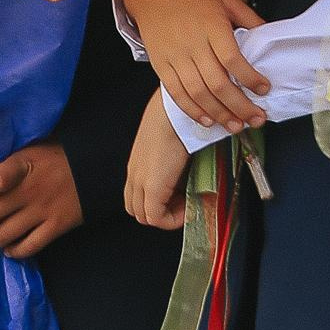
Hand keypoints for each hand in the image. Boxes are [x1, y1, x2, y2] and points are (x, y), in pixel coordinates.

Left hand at [0, 143, 83, 258]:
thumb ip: (5, 167)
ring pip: (5, 234)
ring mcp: (42, 211)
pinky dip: (15, 251)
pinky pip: (30, 246)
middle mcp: (28, 191)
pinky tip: (9, 250)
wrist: (95, 169)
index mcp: (19, 167)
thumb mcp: (28, 152)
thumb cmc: (56, 158)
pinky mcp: (56, 226)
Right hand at [123, 0, 270, 131]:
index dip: (250, 78)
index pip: (233, 60)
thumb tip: (270, 37)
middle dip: (240, 106)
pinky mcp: (159, 64)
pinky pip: (175, 92)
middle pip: (218, 84)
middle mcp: (192, 44)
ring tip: (236, 126)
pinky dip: (191, 109)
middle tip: (257, 119)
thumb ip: (248, 18)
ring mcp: (174, 56)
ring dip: (218, 114)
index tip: (264, 88)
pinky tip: (206, 120)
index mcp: (211, 26)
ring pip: (197, 93)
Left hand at [126, 92, 192, 229]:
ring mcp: (140, 181)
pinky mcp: (151, 186)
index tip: (182, 198)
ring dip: (167, 216)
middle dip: (161, 213)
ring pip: (144, 216)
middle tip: (184, 204)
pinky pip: (156, 217)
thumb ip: (176, 159)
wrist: (175, 111)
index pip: (137, 197)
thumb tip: (195, 169)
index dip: (158, 204)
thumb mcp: (174, 142)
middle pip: (137, 210)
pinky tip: (190, 206)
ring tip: (188, 205)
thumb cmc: (179, 119)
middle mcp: (134, 175)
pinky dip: (173, 218)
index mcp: (138, 165)